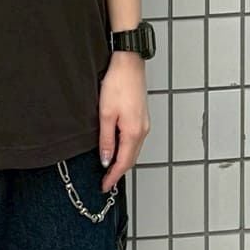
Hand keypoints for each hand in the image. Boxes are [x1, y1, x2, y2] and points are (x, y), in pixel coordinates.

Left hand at [98, 51, 149, 191]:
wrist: (128, 63)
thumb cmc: (117, 83)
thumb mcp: (105, 114)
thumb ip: (106, 139)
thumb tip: (106, 159)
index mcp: (133, 132)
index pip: (123, 163)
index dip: (113, 176)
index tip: (105, 186)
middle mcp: (143, 130)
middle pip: (131, 158)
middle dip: (118, 171)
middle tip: (106, 181)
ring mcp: (144, 123)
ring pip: (134, 149)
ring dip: (123, 160)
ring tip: (110, 168)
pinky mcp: (142, 116)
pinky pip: (135, 140)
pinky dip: (127, 149)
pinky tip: (118, 148)